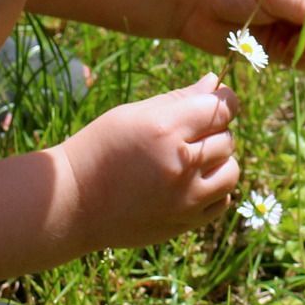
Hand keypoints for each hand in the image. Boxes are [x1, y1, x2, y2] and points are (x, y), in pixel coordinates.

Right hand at [57, 74, 240, 250]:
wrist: (73, 202)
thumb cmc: (100, 148)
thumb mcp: (133, 114)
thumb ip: (179, 99)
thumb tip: (215, 82)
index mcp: (164, 128)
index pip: (222, 107)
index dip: (224, 100)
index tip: (217, 100)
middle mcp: (180, 164)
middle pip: (227, 138)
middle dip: (214, 130)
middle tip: (187, 133)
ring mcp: (185, 198)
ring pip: (231, 171)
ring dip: (219, 161)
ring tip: (192, 159)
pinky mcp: (185, 222)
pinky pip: (222, 201)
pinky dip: (214, 190)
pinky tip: (190, 183)